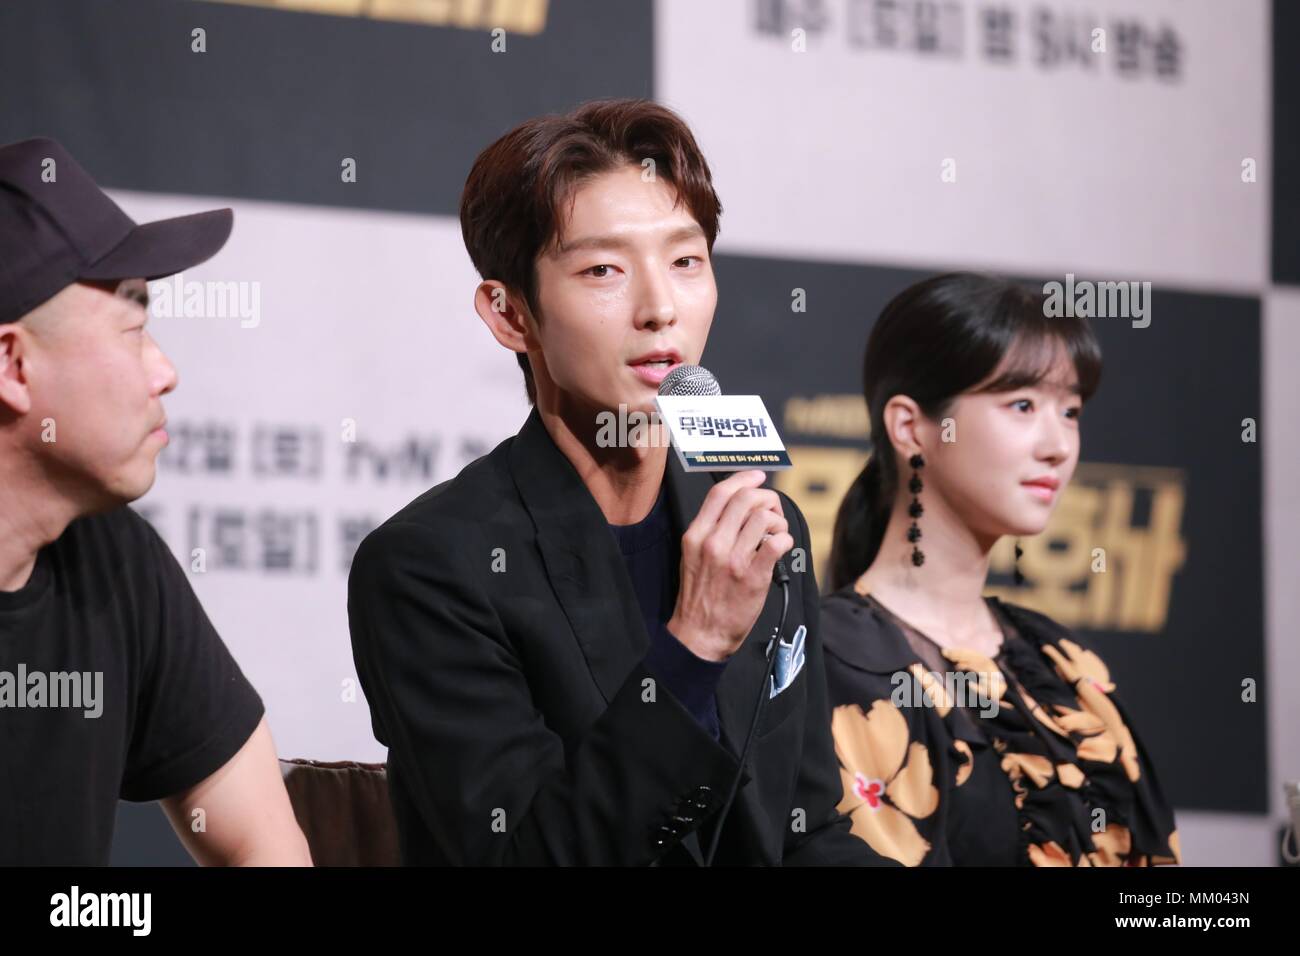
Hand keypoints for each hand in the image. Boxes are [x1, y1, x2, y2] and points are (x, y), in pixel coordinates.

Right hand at [667, 470, 792, 661]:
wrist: (700, 634)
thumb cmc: (700, 596)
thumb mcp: (692, 555)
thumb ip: (711, 530)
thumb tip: (739, 507)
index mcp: (696, 535)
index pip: (720, 493)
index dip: (744, 479)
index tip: (759, 477)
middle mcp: (713, 543)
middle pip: (746, 499)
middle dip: (767, 498)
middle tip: (773, 511)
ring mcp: (733, 559)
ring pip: (764, 518)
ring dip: (778, 521)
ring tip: (776, 534)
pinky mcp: (753, 576)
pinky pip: (776, 543)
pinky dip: (785, 539)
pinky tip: (781, 547)